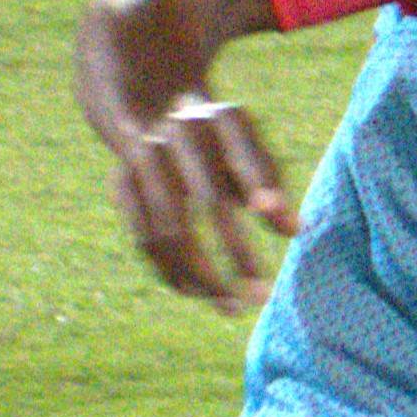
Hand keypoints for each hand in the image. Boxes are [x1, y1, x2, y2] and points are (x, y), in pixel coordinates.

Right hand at [110, 92, 293, 316]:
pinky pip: (143, 239)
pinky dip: (171, 272)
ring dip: (202, 276)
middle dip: (238, 252)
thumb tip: (296, 231)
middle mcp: (180, 133)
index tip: (284, 224)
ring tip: (234, 307)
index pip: (246, 153)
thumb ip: (272, 183)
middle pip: (209, 201)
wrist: (155, 108)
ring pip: (169, 230)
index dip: (261, 184)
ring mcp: (145, 158)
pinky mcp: (120, 183)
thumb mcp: (250, 150)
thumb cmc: (222, 143)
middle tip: (264, 296)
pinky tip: (200, 293)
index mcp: (222, 118)